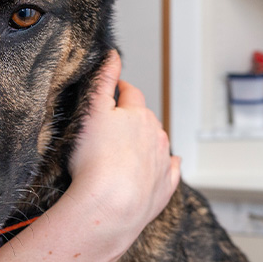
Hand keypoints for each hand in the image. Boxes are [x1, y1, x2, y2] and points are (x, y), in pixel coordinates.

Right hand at [67, 52, 180, 248]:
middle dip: (132, 117)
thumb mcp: (92, 112)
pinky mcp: (165, 187)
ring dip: (147, 141)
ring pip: (158, 143)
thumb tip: (113, 55)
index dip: (118, 90)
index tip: (112, 91)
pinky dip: (167, 166)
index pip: (129, 93)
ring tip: (127, 149)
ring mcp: (163, 161)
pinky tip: (165, 165)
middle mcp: (156, 135)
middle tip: (113, 124)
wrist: (111, 205)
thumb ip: (103, 81)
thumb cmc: (95, 161)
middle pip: (145, 118)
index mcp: (138, 115)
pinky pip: (170, 171)